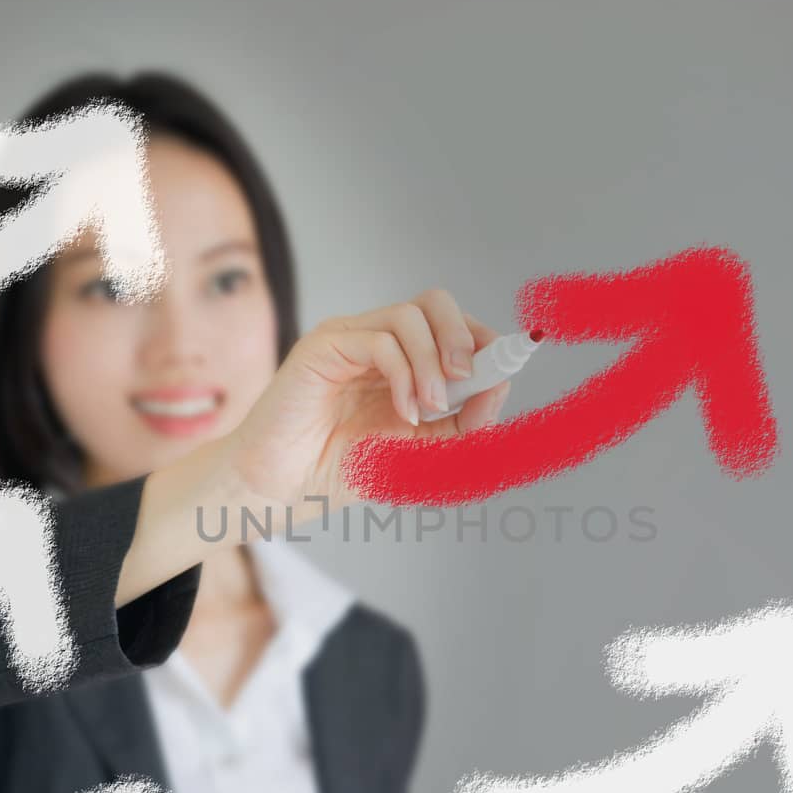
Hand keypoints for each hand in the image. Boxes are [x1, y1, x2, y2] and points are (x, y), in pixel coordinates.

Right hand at [225, 288, 512, 509]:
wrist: (284, 490)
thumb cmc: (344, 470)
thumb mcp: (422, 451)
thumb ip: (462, 423)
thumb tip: (499, 388)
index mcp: (401, 360)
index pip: (452, 326)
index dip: (485, 340)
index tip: (508, 365)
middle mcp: (376, 341)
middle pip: (434, 302)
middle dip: (464, 336)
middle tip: (467, 379)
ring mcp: (348, 339)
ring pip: (409, 315)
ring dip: (433, 362)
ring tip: (428, 409)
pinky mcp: (323, 347)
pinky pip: (379, 340)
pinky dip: (404, 374)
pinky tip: (404, 412)